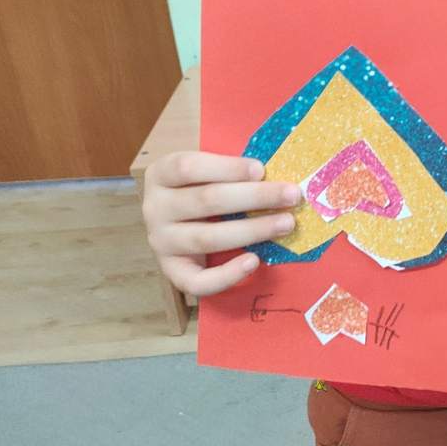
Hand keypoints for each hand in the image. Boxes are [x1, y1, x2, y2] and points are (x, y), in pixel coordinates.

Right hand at [141, 151, 301, 296]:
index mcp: (161, 174)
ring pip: (207, 238)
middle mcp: (155, 208)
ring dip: (252, 231)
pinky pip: (196, 281)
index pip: (189, 167)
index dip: (226, 168)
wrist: (175, 221)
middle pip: (206, 201)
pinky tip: (253, 261)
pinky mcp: (171, 270)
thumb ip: (233, 168)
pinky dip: (227, 275)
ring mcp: (160, 241)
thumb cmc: (200, 186)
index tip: (261, 169)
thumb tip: (279, 164)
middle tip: (291, 195)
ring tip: (286, 224)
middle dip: (255, 197)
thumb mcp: (207, 169)